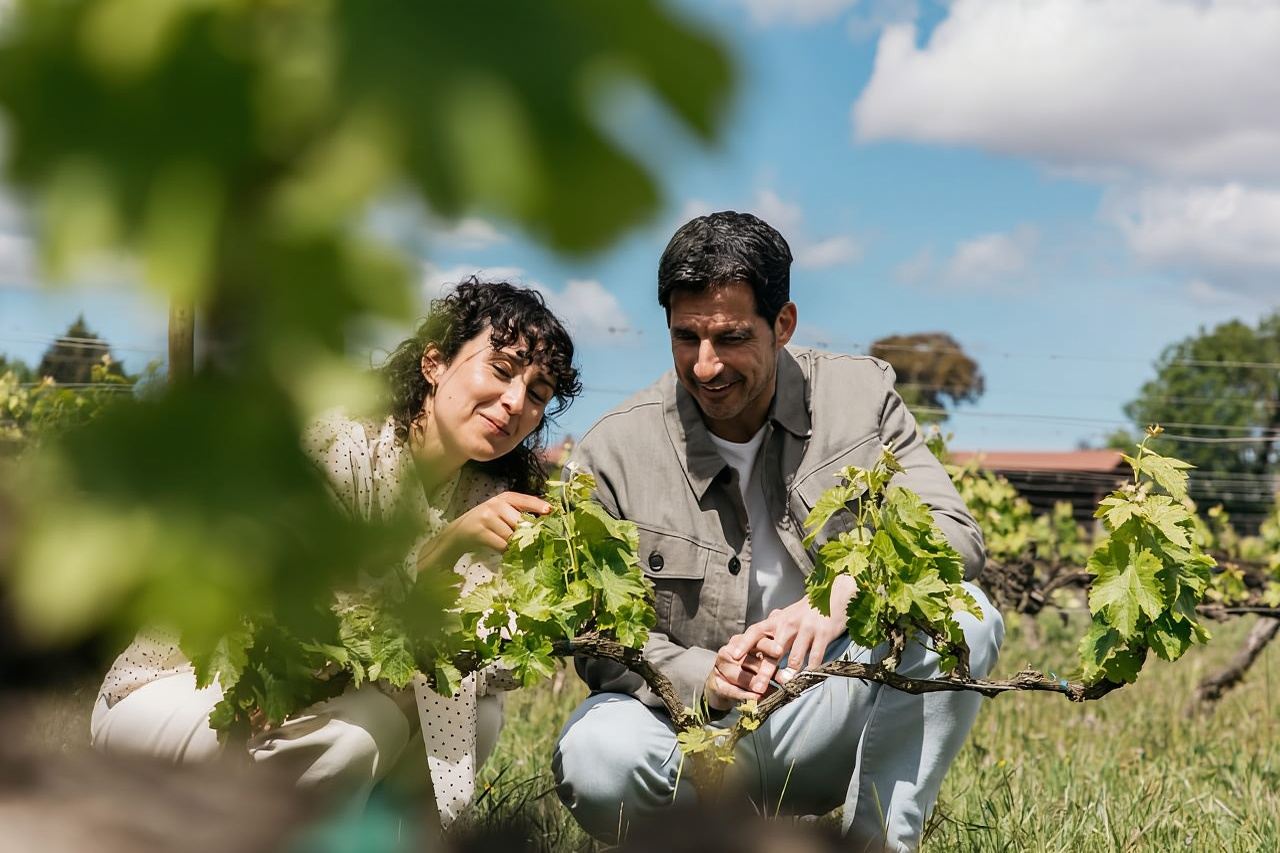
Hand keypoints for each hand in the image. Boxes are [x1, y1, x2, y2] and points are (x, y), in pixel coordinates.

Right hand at [415, 491, 550, 572]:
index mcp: (504, 498)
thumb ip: (519, 515)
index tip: (550, 511)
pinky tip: (500, 549)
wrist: (457, 533)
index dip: (538, 505)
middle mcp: (496, 504)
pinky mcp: (480, 531)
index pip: (525, 500)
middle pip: (521, 522)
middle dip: (526, 534)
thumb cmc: (486, 524)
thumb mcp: (502, 513)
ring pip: (512, 536)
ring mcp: (487, 517)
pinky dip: (504, 550)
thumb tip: (543, 524)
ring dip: (514, 545)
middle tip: (529, 542)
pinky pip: (502, 545)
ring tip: (508, 545)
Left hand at [703, 575, 856, 709]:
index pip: (756, 631)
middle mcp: (789, 624)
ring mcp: (807, 629)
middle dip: (765, 671)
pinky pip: (815, 657)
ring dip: (789, 674)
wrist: (835, 594)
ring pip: (794, 657)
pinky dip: (811, 670)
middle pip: (772, 651)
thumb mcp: (788, 615)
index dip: (744, 643)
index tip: (732, 656)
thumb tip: (756, 640)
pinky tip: (808, 679)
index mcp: (778, 620)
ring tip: (784, 687)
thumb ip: (774, 628)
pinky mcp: (824, 634)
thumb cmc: (808, 609)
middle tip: (758, 688)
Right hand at [703, 639, 773, 711]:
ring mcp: (720, 666)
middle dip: (763, 670)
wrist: (721, 686)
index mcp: (741, 641)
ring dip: (755, 684)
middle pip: (748, 660)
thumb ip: (769, 665)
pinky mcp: (716, 683)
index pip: (755, 641)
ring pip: (740, 675)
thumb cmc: (746, 671)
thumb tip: (787, 674)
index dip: (768, 646)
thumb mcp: (758, 663)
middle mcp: (728, 650)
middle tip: (776, 677)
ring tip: (768, 691)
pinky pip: (733, 690)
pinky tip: (756, 698)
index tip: (780, 651)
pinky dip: (746, 695)